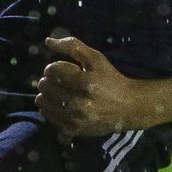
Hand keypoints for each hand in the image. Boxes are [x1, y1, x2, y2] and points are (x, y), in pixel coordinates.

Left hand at [35, 36, 153, 137]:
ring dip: (45, 94)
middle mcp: (80, 102)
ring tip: (53, 91)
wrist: (128, 107)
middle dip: (47, 80)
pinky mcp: (74, 130)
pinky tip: (55, 104)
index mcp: (85, 82)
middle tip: (55, 80)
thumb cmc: (110, 78)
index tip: (58, 68)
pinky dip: (48, 109)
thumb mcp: (96, 58)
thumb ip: (72, 46)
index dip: (52, 67)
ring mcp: (76, 118)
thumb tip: (47, 41)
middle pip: (46, 87)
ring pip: (44, 103)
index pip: (52, 70)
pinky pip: (49, 117)